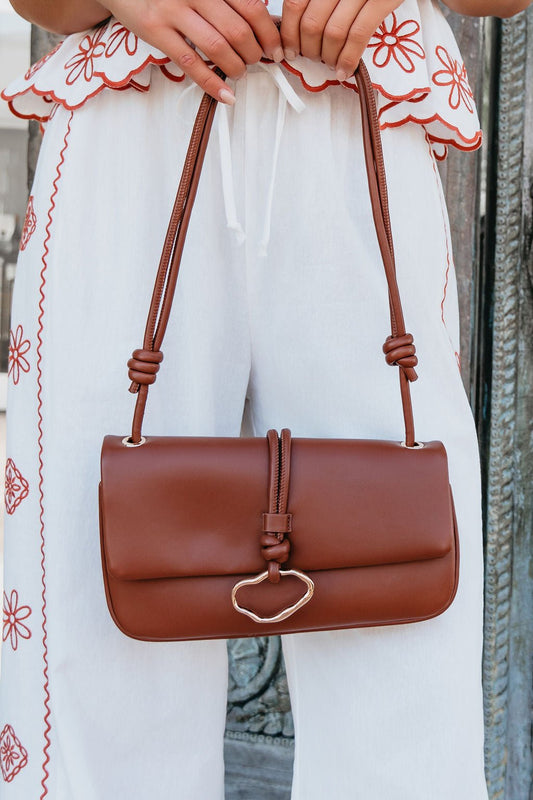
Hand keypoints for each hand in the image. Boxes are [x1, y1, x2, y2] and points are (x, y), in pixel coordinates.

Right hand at [104, 0, 282, 102]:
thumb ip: (227, 1)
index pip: (251, 7)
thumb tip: (263, 22)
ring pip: (217, 47)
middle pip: (238, 30)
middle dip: (254, 53)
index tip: (276, 48)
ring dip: (236, 68)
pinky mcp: (157, 31)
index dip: (268, 32)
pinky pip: (191, 64)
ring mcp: (174, 10)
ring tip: (239, 73)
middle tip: (256, 61)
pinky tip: (225, 97)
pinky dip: (212, 85)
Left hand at [281, 0, 402, 79]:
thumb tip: (295, 28)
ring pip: (333, 32)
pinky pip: (359, 34)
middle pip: (312, 23)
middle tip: (314, 58)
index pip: (295, 5)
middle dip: (309, 50)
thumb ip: (318, 2)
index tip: (290, 51)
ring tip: (331, 64)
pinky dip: (349, 58)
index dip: (289, 33)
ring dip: (328, 57)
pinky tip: (345, 70)